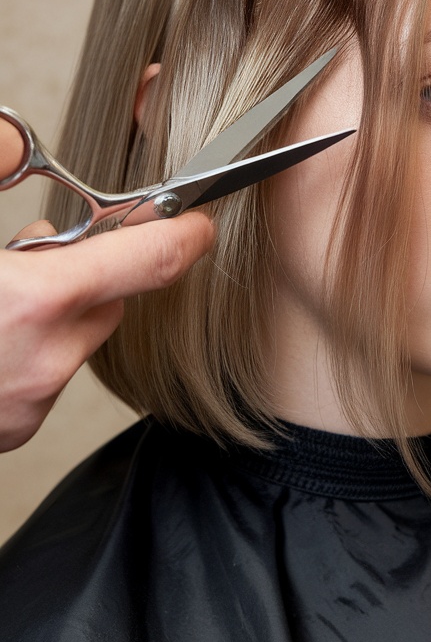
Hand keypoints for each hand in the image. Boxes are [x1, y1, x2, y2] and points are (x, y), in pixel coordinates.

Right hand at [0, 212, 213, 450]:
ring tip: (2, 310)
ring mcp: (33, 403)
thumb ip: (21, 225)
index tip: (199, 227)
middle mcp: (47, 360)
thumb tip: (42, 212)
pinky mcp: (17, 429)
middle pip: (113, 306)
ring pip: (76, 343)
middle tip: (34, 263)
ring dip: (54, 323)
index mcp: (39, 301)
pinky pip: (45, 378)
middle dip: (88, 279)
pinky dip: (27, 358)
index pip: (153, 261)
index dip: (185, 237)